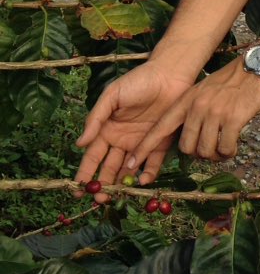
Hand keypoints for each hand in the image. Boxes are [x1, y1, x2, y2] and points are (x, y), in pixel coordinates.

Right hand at [76, 61, 192, 187]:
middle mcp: (122, 140)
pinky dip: (148, 174)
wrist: (169, 74)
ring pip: (128, 170)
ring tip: (116, 196)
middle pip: (109, 168)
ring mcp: (141, 143)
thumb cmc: (137, 81)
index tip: (77, 189)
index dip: (84, 173)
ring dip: (122, 184)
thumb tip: (80, 143)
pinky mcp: (161, 143)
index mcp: (107, 130)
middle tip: (98, 199)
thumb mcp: (112, 96)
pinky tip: (142, 181)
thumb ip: (96, 119)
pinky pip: (153, 163)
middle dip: (102, 185)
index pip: (93, 156)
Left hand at [128, 55, 259, 169]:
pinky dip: (229, 152)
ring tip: (224, 147)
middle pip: (186, 147)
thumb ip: (193, 110)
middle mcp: (197, 107)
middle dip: (197, 153)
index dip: (145, 147)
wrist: (258, 67)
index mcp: (186, 100)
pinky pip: (225, 148)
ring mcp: (214, 113)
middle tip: (210, 148)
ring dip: (215, 155)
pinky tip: (234, 145)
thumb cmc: (233, 80)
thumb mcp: (204, 90)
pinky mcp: (233, 119)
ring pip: (205, 151)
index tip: (131, 164)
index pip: (161, 127)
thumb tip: (190, 138)